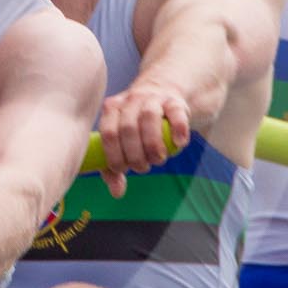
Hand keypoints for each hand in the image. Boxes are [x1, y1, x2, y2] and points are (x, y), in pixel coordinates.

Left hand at [97, 82, 189, 198]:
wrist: (162, 94)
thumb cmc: (136, 126)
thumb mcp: (122, 142)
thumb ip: (114, 167)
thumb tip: (117, 193)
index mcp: (112, 109)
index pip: (108, 133)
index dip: (115, 156)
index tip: (123, 169)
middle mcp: (130, 100)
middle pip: (128, 128)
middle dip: (135, 155)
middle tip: (143, 168)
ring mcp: (153, 98)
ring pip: (149, 118)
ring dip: (153, 145)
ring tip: (158, 160)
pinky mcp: (175, 101)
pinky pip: (176, 113)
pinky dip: (178, 129)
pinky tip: (178, 144)